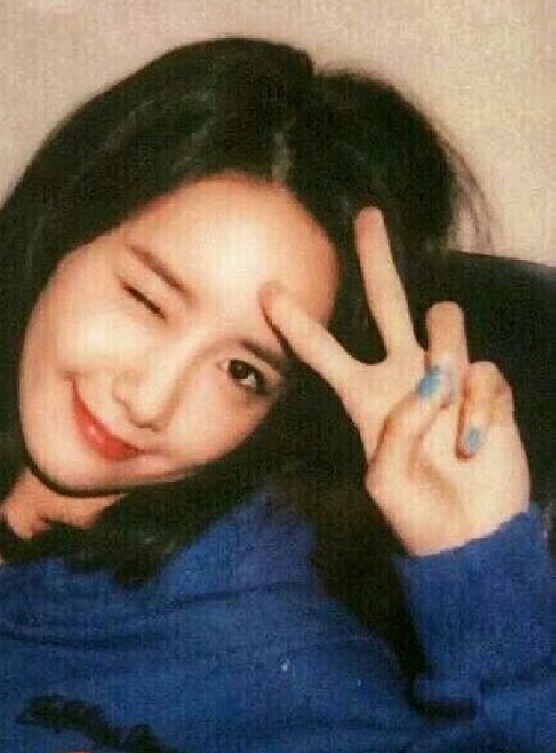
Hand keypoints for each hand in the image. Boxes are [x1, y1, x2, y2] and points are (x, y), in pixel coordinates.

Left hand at [261, 207, 529, 555]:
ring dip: (445, 354)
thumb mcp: (385, 486)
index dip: (297, 322)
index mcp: (364, 397)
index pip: (322, 350)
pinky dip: (480, 408)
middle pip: (388, 301)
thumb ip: (396, 435)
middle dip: (376, 259)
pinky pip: (484, 373)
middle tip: (365, 216)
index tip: (266, 290)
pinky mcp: (486, 389)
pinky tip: (474, 445)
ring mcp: (447, 378)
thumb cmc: (417, 516)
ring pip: (445, 321)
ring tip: (443, 408)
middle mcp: (403, 375)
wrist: (471, 537)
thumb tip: (428, 386)